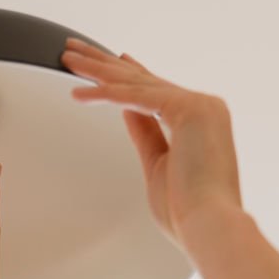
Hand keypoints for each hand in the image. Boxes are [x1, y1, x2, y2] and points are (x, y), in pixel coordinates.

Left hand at [60, 37, 243, 244]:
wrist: (210, 227)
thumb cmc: (188, 210)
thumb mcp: (158, 164)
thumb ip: (145, 134)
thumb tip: (128, 113)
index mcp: (202, 120)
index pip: (157, 90)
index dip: (129, 75)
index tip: (113, 61)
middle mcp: (204, 107)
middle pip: (143, 80)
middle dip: (105, 65)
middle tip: (75, 52)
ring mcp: (200, 105)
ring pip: (137, 82)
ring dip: (98, 71)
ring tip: (69, 60)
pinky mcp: (188, 110)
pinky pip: (137, 97)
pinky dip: (105, 95)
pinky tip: (79, 93)